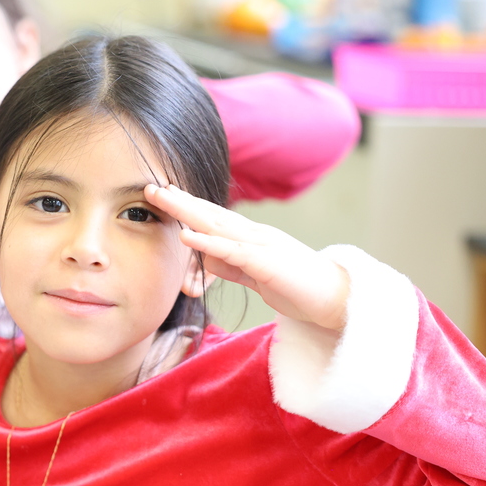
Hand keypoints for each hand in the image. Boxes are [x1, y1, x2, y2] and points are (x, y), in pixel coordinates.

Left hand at [145, 184, 349, 330]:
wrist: (335, 298)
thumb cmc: (297, 287)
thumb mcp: (255, 275)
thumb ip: (231, 267)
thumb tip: (206, 262)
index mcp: (251, 237)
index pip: (214, 217)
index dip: (188, 205)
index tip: (164, 194)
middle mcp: (254, 234)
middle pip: (210, 213)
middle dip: (179, 200)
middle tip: (150, 187)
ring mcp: (260, 246)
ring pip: (216, 224)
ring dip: (186, 211)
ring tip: (161, 199)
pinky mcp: (265, 263)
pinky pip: (231, 251)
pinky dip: (207, 242)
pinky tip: (186, 235)